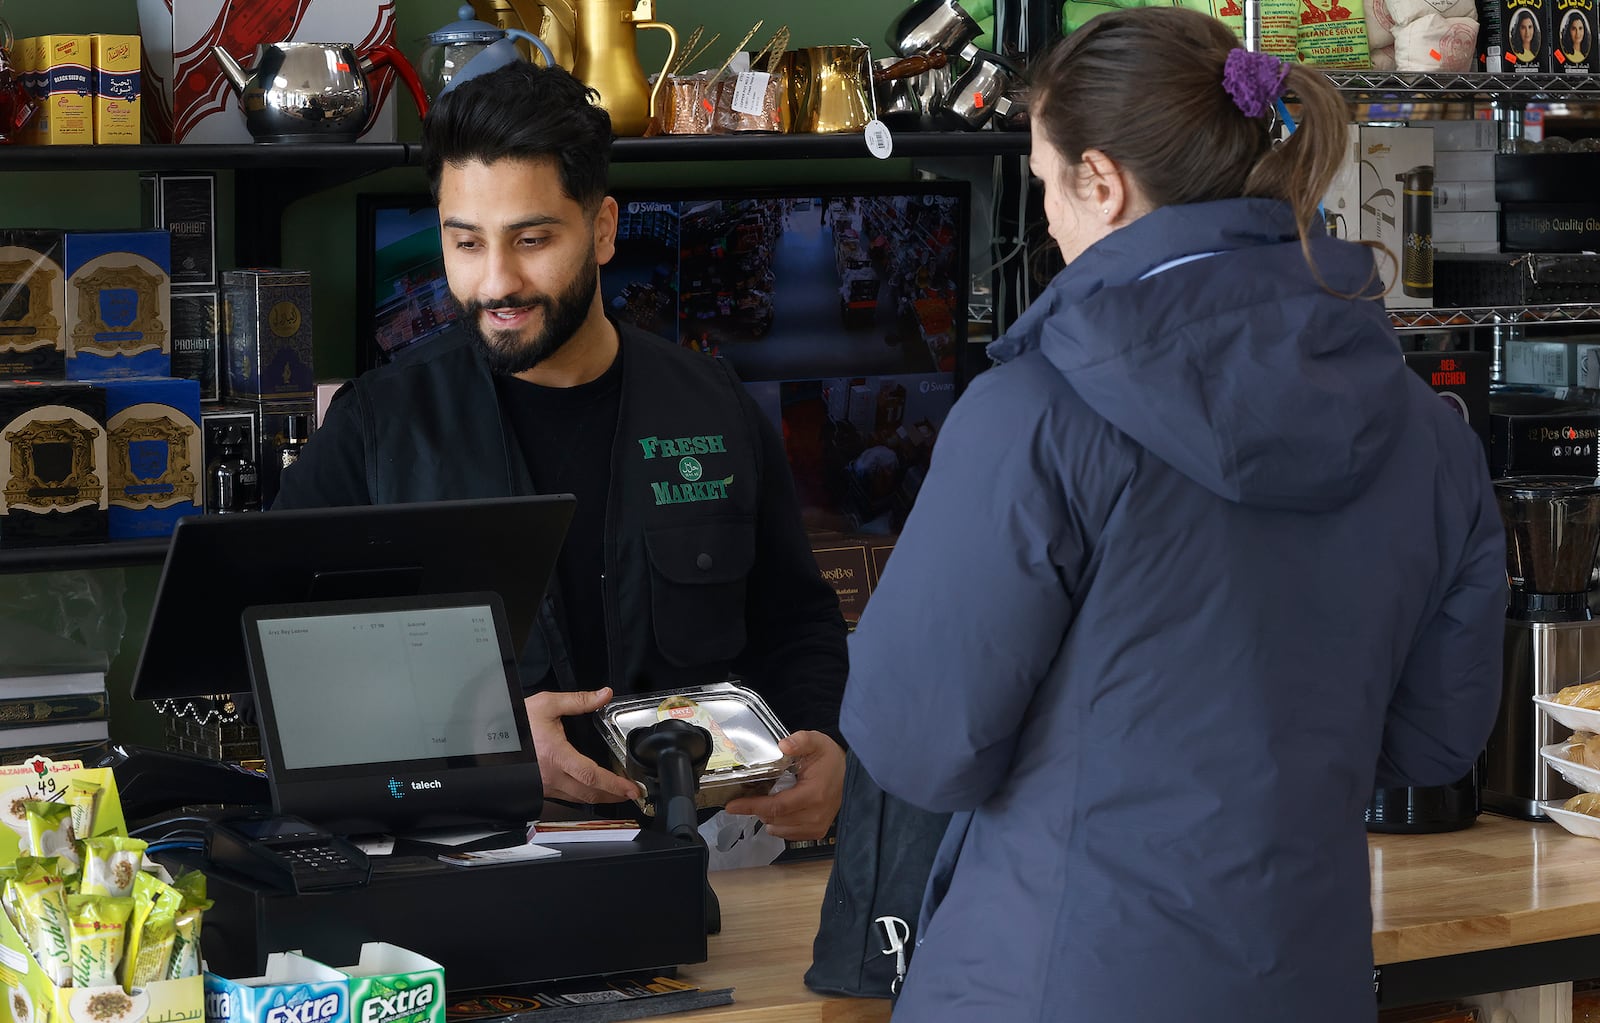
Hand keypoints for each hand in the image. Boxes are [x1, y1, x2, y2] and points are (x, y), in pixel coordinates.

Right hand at [525, 687, 642, 804]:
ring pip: (578, 799)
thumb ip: (579, 700)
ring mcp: (544, 785)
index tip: (632, 788)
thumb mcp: (547, 704)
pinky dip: (583, 795)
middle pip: (589, 794)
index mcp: (556, 756)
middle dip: (614, 795)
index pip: (591, 776)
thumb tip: (603, 694)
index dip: (614, 785)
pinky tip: (591, 788)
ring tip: (617, 792)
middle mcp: (550, 776)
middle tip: (631, 793)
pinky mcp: (539, 787)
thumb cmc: (514, 721)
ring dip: (600, 797)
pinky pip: (566, 797)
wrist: (487, 735)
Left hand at [723, 730, 844, 840]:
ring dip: (767, 816)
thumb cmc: (830, 759)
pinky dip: (778, 823)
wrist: (850, 775)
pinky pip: (788, 834)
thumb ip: (800, 740)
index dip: (752, 806)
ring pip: (778, 829)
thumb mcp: (816, 742)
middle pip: (774, 819)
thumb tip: (783, 745)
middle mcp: (815, 815)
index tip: (732, 806)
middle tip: (748, 795)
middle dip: (757, 808)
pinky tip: (779, 809)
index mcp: (813, 795)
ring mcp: (816, 826)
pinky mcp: (816, 832)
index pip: (776, 806)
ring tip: (766, 799)